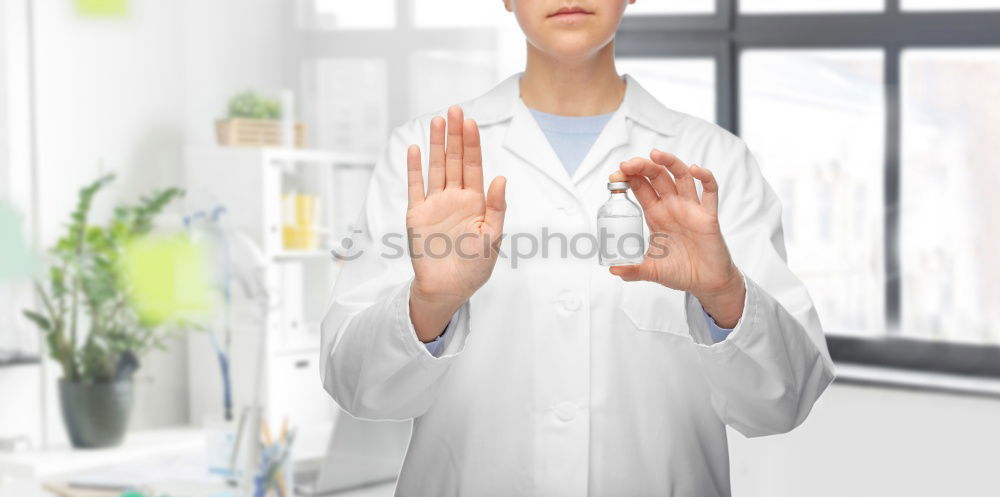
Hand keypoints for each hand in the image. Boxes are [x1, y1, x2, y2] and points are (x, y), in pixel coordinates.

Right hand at [407, 106, 507, 341]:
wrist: (447, 289)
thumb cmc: (474, 267)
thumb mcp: (492, 238)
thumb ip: (496, 208)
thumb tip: (501, 177)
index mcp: (476, 202)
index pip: (473, 166)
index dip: (472, 144)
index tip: (470, 122)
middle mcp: (455, 198)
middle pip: (454, 160)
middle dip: (455, 136)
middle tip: (454, 110)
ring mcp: (435, 204)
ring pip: (436, 168)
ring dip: (435, 144)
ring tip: (437, 121)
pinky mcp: (417, 214)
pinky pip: (415, 186)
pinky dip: (415, 168)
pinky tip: (415, 149)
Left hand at [609, 149, 744, 327]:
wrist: (706, 283)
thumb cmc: (681, 272)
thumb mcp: (652, 271)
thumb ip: (633, 271)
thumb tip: (613, 270)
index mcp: (656, 215)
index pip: (640, 188)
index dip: (628, 178)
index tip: (615, 175)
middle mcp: (672, 207)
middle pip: (657, 177)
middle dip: (643, 167)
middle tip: (628, 164)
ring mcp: (691, 208)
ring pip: (681, 176)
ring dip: (669, 162)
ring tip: (655, 154)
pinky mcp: (709, 216)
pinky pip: (710, 191)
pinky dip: (705, 177)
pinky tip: (695, 169)